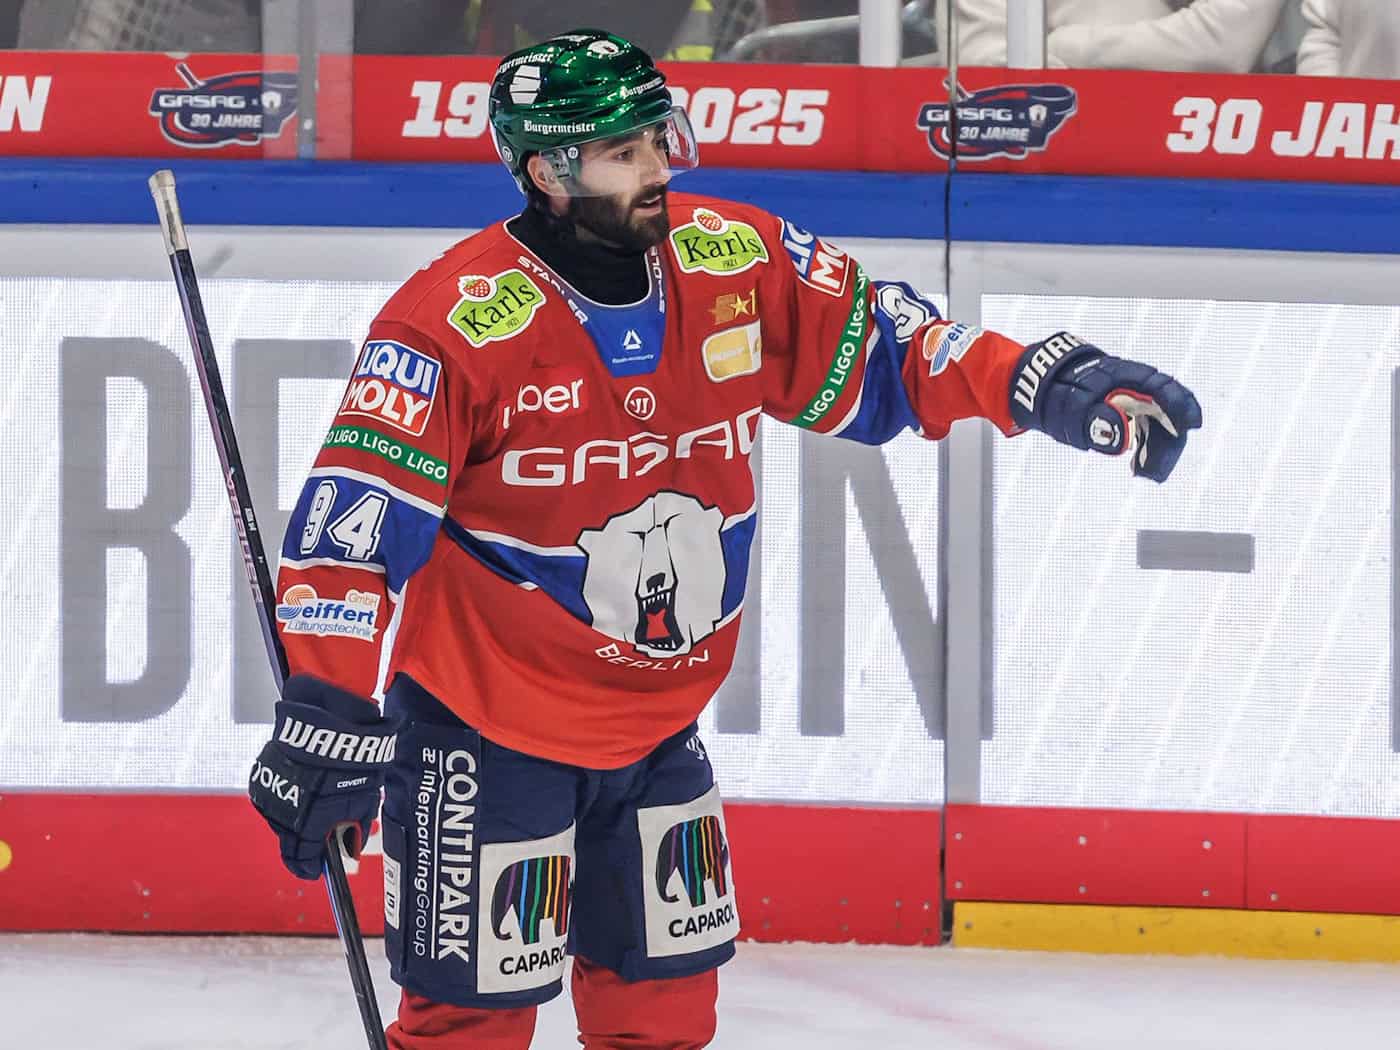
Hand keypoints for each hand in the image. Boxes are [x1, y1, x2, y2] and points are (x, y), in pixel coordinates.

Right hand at [248, 675, 397, 879]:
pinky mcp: (262, 776)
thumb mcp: (364, 800)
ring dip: (296, 818)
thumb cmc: (352, 759)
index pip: (301, 861)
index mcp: (308, 825)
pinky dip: (289, 797)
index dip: (309, 869)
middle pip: (289, 842)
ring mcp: (269, 794)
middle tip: (323, 835)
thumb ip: (353, 829)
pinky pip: (276, 797)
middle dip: (306, 843)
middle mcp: (283, 815)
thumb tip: (348, 849)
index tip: (316, 871)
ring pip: (281, 819)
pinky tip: (305, 785)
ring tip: (318, 800)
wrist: (329, 719)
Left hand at [1009, 332, 1201, 481]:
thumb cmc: (1056, 391)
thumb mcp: (1071, 408)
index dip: (1182, 405)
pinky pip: (1147, 430)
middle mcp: (1135, 386)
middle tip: (1155, 475)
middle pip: (1166, 412)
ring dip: (1158, 450)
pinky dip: (1147, 448)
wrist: (1041, 386)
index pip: (1163, 388)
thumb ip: (1096, 420)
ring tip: (1144, 474)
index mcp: (1125, 375)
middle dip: (1167, 444)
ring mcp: (1133, 398)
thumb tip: (1124, 439)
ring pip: (1158, 424)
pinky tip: (1139, 467)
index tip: (1192, 426)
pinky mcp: (1129, 412)